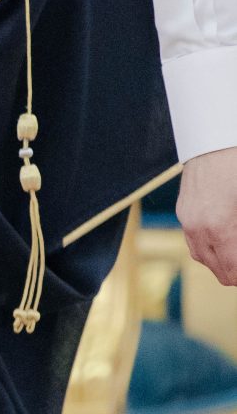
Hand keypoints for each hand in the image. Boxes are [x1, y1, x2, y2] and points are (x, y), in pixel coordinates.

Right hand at [178, 148, 236, 287]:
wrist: (215, 140)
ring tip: (235, 249)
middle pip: (219, 271)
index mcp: (220, 228)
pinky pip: (194, 240)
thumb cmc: (236, 169)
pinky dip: (210, 244)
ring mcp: (188, 219)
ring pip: (203, 258)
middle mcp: (199, 228)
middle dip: (235, 270)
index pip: (232, 273)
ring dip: (222, 260)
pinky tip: (224, 235)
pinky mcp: (183, 210)